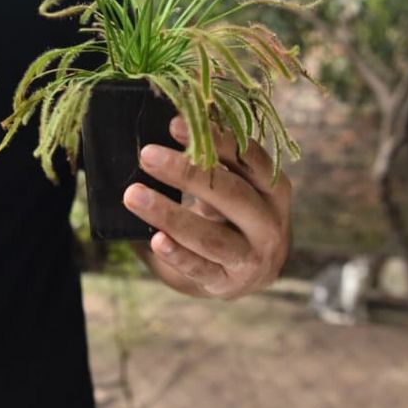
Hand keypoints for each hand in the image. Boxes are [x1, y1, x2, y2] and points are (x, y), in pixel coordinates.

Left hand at [123, 115, 291, 299]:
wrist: (245, 275)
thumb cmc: (231, 218)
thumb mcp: (232, 187)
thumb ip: (210, 164)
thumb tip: (164, 136)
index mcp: (274, 189)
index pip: (249, 158)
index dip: (216, 139)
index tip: (175, 124)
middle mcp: (270, 223)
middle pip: (231, 193)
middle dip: (187, 172)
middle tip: (147, 155)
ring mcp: (252, 258)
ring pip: (211, 236)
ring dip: (170, 214)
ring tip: (133, 195)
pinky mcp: (227, 284)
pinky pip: (200, 268)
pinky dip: (177, 254)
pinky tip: (155, 240)